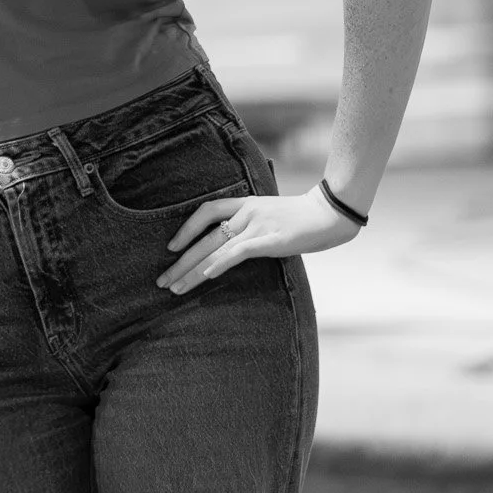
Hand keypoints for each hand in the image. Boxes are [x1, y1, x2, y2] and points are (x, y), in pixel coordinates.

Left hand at [157, 187, 361, 295]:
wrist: (331, 213)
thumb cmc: (304, 219)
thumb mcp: (272, 217)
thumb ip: (252, 228)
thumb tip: (234, 248)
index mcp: (246, 205)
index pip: (206, 211)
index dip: (186, 229)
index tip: (171, 248)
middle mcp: (247, 213)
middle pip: (204, 237)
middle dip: (180, 261)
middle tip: (162, 281)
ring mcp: (258, 226)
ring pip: (216, 249)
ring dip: (192, 270)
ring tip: (175, 288)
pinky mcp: (271, 240)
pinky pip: (239, 252)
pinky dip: (220, 264)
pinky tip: (206, 277)